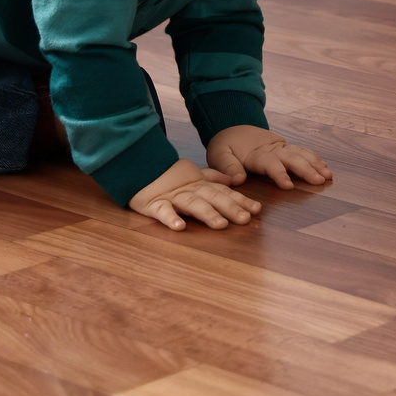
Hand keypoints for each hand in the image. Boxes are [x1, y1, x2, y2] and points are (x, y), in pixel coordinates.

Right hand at [128, 158, 262, 231]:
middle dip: (230, 208)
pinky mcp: (155, 204)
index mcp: (200, 185)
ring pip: (192, 204)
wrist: (138, 168)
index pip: (224, 192)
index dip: (241, 200)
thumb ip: (213, 178)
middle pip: (213, 198)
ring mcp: (173, 197)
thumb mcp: (193, 174)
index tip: (257, 210)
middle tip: (245, 219)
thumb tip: (233, 180)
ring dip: (207, 214)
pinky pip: (163, 211)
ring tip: (220, 224)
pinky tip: (180, 227)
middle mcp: (190, 190)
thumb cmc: (168, 176)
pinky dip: (171, 219)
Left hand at [206, 126, 333, 191]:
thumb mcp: (218, 154)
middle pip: (292, 158)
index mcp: (256, 153)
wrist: (231, 126)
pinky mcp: (284, 147)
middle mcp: (272, 149)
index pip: (270, 163)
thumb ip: (227, 166)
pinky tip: (324, 167)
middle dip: (306, 169)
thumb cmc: (225, 145)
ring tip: (328, 175)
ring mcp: (280, 147)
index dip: (279, 174)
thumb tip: (239, 179)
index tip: (289, 186)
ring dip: (315, 164)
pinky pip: (301, 152)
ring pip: (300, 154)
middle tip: (320, 181)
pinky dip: (314, 158)